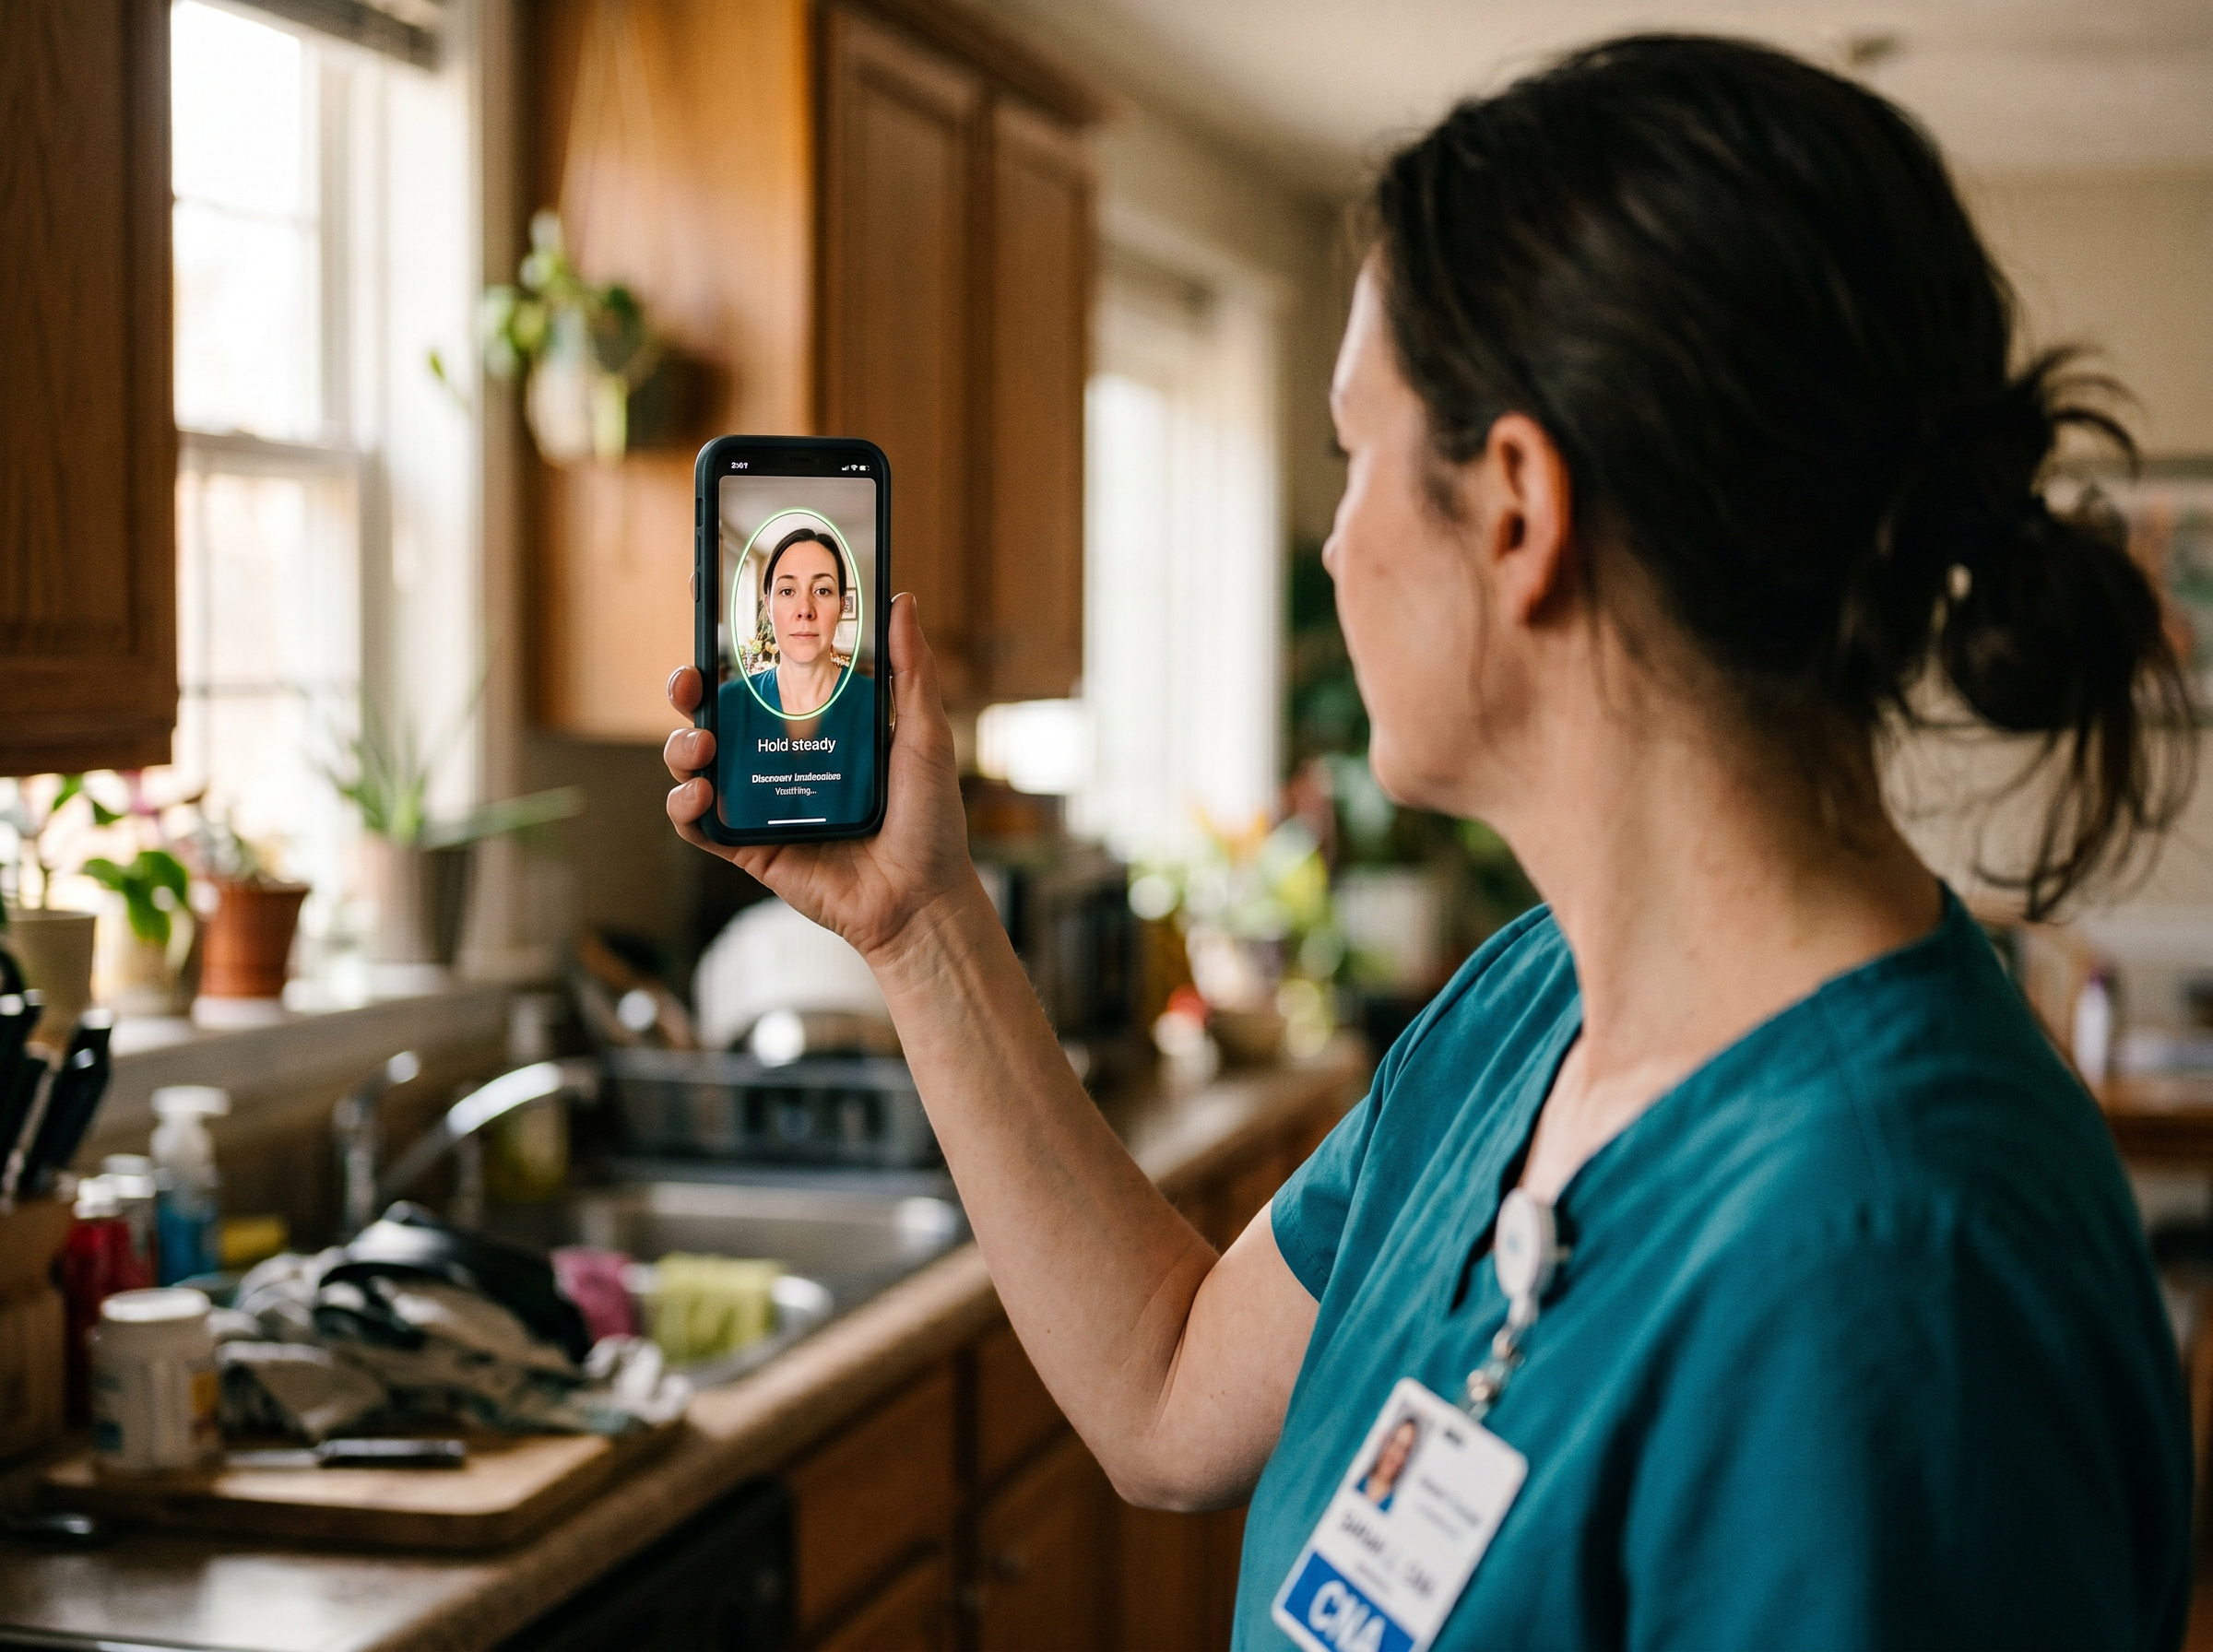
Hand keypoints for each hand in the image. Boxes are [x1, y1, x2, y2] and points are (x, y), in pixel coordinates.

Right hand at [663, 593, 978, 964]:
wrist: (921, 897)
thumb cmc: (929, 819)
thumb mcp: (923, 734)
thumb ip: (911, 670)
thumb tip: (902, 599)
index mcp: (817, 726)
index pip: (763, 679)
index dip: (730, 652)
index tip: (712, 621)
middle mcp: (782, 759)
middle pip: (716, 715)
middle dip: (689, 692)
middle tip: (690, 682)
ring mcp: (762, 803)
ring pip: (695, 764)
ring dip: (681, 746)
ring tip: (701, 745)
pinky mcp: (748, 847)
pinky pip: (699, 825)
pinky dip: (684, 806)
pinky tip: (699, 793)